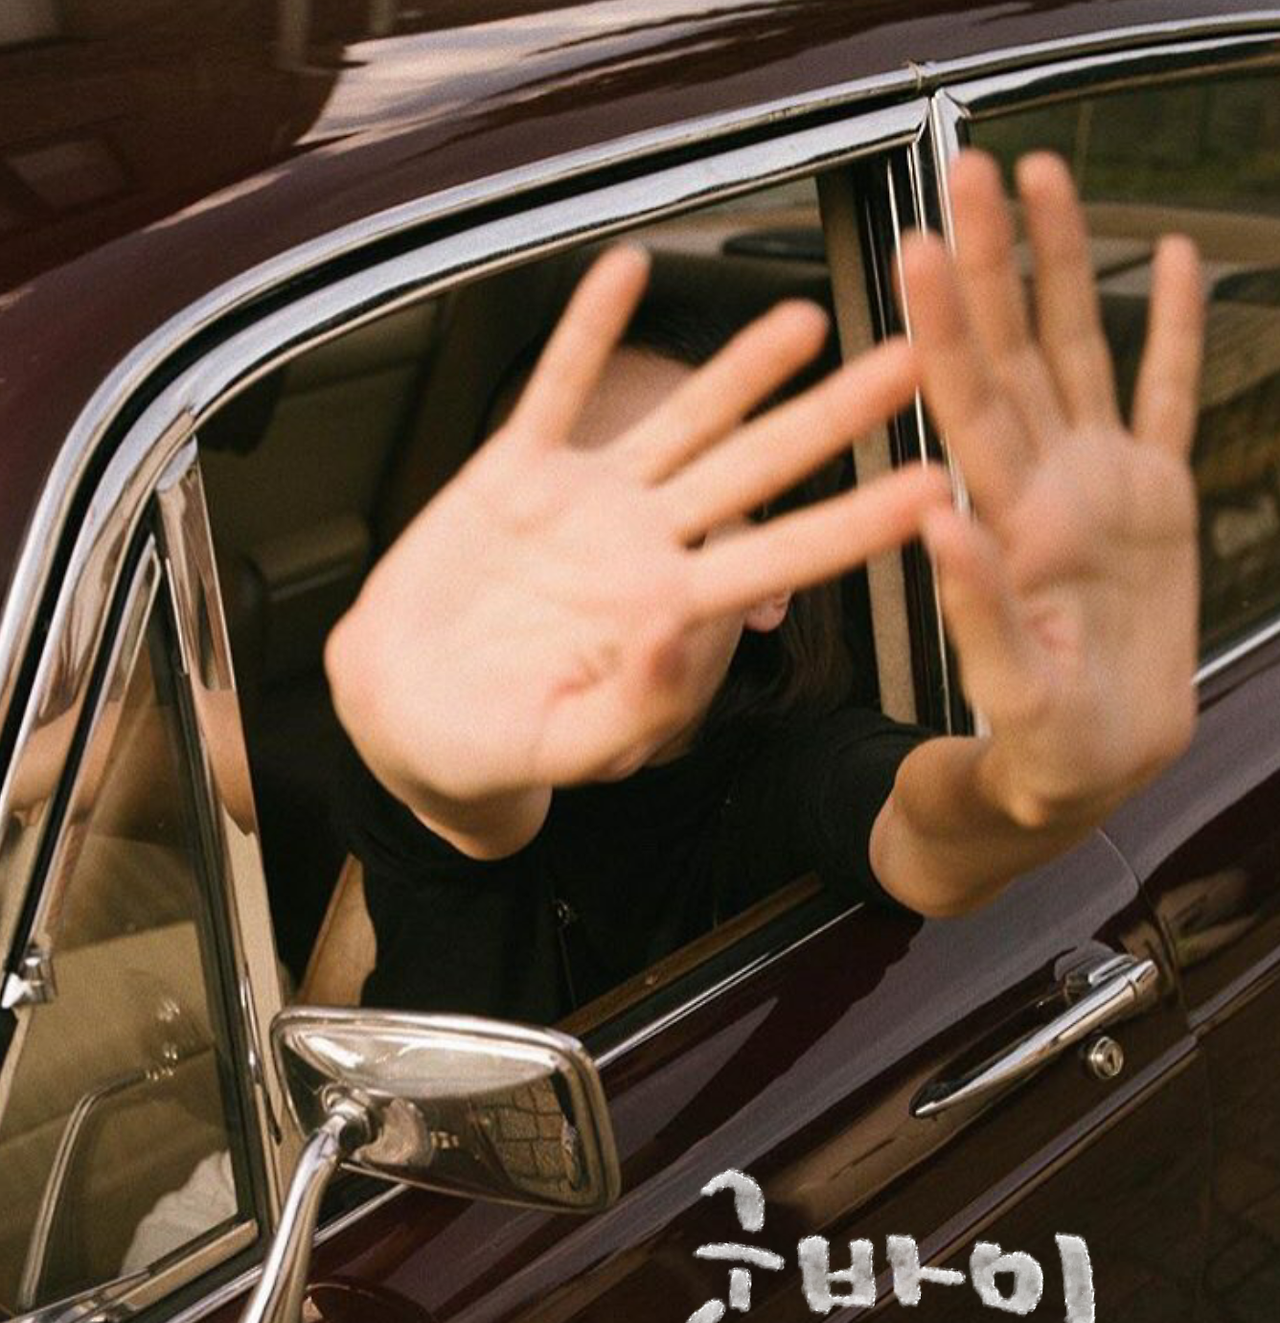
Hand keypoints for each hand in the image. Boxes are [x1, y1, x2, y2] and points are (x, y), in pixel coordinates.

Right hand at [329, 247, 948, 839]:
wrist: (403, 709)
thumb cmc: (487, 746)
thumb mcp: (561, 748)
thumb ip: (630, 706)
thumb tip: (677, 633)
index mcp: (667, 609)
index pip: (782, 556)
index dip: (857, 520)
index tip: (935, 484)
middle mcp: (642, 544)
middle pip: (754, 468)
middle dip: (831, 416)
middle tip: (911, 361)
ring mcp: (584, 500)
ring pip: (678, 419)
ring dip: (740, 366)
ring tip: (806, 316)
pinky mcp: (513, 470)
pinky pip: (557, 388)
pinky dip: (587, 330)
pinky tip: (627, 267)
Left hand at [898, 149, 1203, 827]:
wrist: (1081, 778)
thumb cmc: (1033, 755)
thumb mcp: (1008, 698)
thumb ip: (977, 612)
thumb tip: (936, 520)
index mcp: (1008, 528)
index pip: (967, 408)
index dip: (944, 325)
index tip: (918, 245)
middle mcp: (1046, 489)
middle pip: (1015, 353)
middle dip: (994, 260)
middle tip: (973, 168)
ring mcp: (1101, 487)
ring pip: (1080, 354)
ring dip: (1063, 268)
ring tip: (1048, 177)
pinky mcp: (1155, 504)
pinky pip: (1164, 401)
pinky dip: (1174, 333)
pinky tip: (1176, 260)